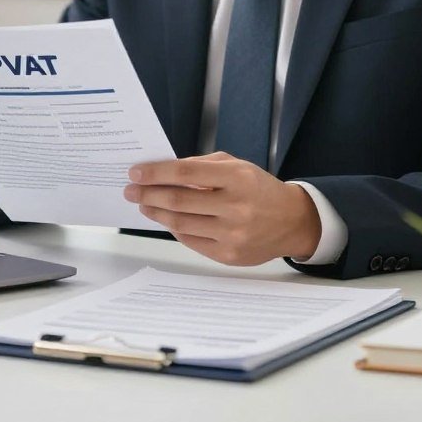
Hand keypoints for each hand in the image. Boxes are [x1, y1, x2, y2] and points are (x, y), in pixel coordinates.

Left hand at [123, 151, 321, 265]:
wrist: (291, 221)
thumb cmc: (257, 187)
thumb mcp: (235, 166)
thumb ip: (200, 166)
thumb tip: (163, 171)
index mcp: (237, 178)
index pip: (186, 173)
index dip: (156, 173)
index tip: (136, 172)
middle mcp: (236, 207)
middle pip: (179, 201)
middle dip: (148, 195)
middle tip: (130, 190)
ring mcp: (233, 234)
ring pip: (180, 224)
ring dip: (156, 213)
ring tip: (144, 204)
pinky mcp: (229, 255)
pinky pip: (191, 241)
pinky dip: (174, 228)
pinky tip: (165, 219)